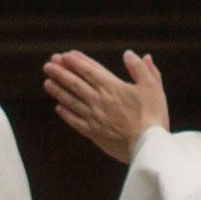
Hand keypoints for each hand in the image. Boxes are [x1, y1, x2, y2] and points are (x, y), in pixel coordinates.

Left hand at [45, 49, 170, 160]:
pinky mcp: (94, 133)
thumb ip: (140, 69)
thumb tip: (129, 54)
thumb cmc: (153, 115)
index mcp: (112, 87)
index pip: (90, 70)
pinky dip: (66, 114)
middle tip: (48, 64)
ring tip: (47, 82)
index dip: (77, 61)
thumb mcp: (153, 86)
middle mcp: (99, 100)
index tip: (65, 55)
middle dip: (61, 72)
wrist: (148, 146)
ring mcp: (94, 117)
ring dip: (58, 90)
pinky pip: (76, 121)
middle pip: (75, 83)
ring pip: (71, 101)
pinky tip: (59, 108)